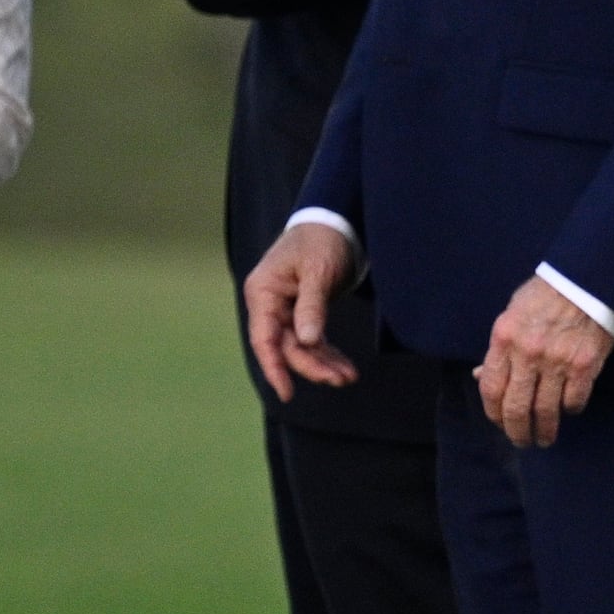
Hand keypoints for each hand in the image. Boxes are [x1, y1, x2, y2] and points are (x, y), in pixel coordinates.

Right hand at [244, 218, 359, 399]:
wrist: (336, 221)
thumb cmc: (323, 240)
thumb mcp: (318, 270)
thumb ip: (311, 306)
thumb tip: (307, 341)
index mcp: (264, 291)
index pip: (264, 338)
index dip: (274, 367)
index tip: (286, 393)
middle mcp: (270, 303)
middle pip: (285, 346)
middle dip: (313, 366)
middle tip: (342, 379)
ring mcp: (285, 309)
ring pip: (301, 347)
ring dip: (323, 363)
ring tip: (349, 377)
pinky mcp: (303, 312)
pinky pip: (312, 340)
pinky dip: (327, 353)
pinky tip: (345, 367)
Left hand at [476, 274, 613, 449]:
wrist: (587, 280)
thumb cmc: (546, 294)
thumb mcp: (512, 314)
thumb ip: (499, 348)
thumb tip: (481, 376)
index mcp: (504, 338)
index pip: (491, 389)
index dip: (493, 414)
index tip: (500, 424)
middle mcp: (528, 353)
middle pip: (516, 408)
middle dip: (517, 432)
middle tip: (522, 441)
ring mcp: (557, 361)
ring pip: (545, 411)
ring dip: (545, 431)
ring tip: (545, 438)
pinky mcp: (585, 366)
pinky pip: (573, 401)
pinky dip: (570, 410)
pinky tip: (568, 409)